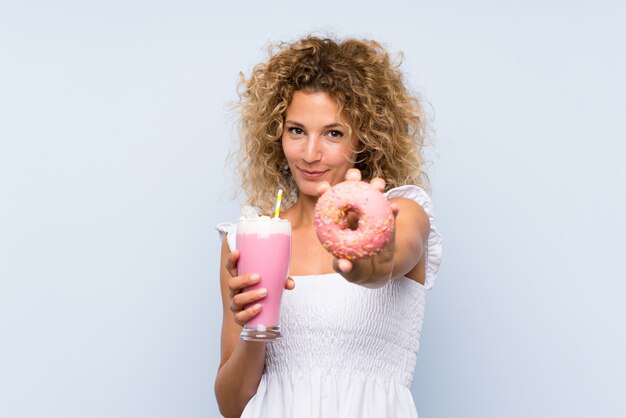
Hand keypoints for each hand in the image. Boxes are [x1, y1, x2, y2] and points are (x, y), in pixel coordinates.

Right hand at [225, 249, 294, 326]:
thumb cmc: (265, 295)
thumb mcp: (273, 285)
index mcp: (240, 280)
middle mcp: (235, 292)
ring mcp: (236, 306)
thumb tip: (291, 284)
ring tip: (264, 292)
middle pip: (232, 283)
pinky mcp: (240, 319)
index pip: (231, 268)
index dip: (231, 260)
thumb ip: (281, 282)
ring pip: (237, 300)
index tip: (238, 252)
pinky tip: (260, 308)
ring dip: (250, 295)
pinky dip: (250, 312)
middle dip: (244, 279)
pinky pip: (240, 317)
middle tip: (258, 277)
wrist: (260, 319)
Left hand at [316, 168, 399, 287]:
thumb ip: (346, 269)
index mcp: (339, 223)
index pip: (330, 204)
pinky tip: (395, 208)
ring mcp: (371, 216)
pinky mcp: (387, 221)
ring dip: (375, 187)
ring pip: (372, 196)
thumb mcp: (351, 272)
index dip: (325, 193)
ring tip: (378, 185)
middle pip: (352, 192)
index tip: (322, 187)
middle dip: (352, 179)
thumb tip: (343, 265)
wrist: (379, 273)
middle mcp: (354, 215)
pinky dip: (393, 209)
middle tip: (354, 175)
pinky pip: (390, 213)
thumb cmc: (359, 270)